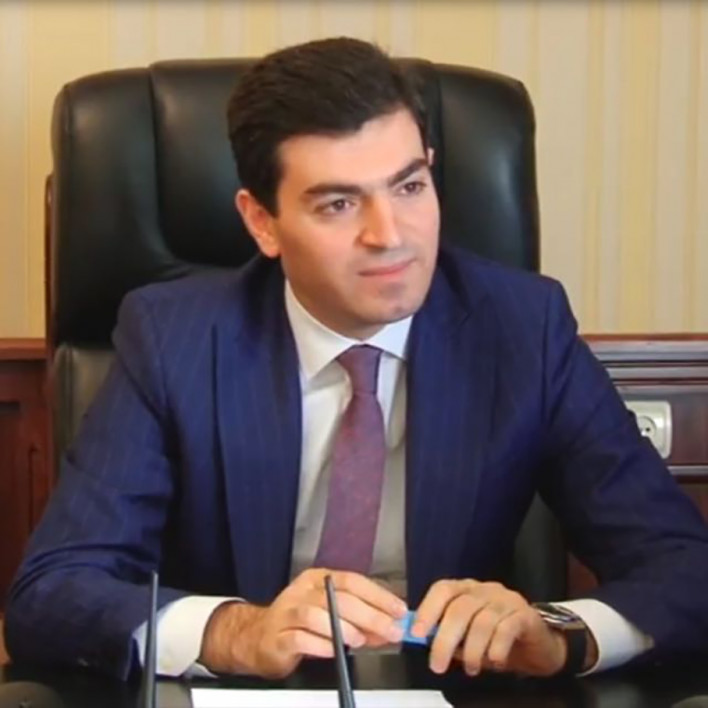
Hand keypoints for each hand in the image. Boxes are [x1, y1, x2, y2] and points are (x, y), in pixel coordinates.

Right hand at [198, 568, 407, 676]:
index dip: (378, 595)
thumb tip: (390, 625)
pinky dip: (320, 645)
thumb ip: (360, 619)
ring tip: (360, 640)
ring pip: (316, 614)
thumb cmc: (299, 624)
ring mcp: (287, 612)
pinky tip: (334, 650)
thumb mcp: (331, 615)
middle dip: (369, 615)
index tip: (398, 609)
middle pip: (338, 597)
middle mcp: (302, 590)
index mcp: (318, 579)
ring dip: (343, 628)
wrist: (258, 638)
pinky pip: (300, 638)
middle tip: (389, 630)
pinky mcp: (278, 636)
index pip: (352, 581)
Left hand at [412, 579, 587, 676]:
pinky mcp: (525, 615)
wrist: (540, 646)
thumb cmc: (497, 640)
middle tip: (438, 665)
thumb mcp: (468, 638)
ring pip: (482, 621)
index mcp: (466, 589)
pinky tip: (494, 662)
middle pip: (460, 608)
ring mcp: (506, 599)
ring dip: (472, 650)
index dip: (428, 610)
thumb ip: (449, 635)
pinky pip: (506, 630)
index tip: (416, 633)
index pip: (443, 590)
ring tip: (470, 669)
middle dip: (445, 639)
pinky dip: (495, 649)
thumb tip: (425, 641)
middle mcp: (485, 589)